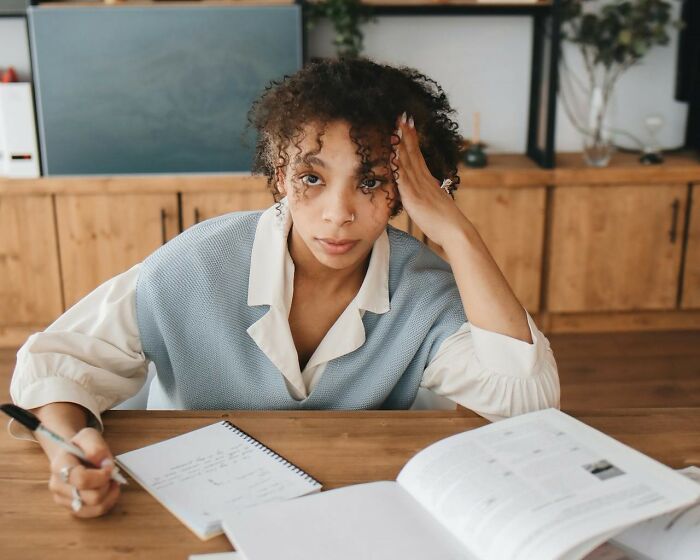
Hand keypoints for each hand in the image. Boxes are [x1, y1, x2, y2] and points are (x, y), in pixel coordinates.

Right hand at [47, 427, 120, 517]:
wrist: (71, 455)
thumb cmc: (80, 446)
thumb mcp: (88, 435)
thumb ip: (95, 446)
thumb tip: (102, 463)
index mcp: (59, 465)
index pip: (81, 479)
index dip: (101, 475)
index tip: (108, 466)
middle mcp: (57, 486)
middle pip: (91, 497)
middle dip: (107, 484)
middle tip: (110, 474)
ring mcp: (63, 500)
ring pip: (95, 507)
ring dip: (109, 494)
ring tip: (110, 481)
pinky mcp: (72, 508)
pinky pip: (95, 512)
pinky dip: (108, 502)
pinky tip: (109, 490)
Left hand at [392, 112, 468, 246]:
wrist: (456, 231)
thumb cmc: (445, 223)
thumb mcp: (435, 203)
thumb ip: (427, 194)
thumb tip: (425, 192)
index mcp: (428, 180)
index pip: (417, 155)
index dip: (410, 139)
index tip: (406, 123)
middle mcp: (424, 180)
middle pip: (412, 152)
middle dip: (405, 133)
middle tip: (400, 115)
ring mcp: (419, 187)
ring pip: (407, 161)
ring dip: (401, 143)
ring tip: (396, 125)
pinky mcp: (414, 197)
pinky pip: (403, 178)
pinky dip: (397, 165)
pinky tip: (391, 153)